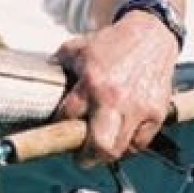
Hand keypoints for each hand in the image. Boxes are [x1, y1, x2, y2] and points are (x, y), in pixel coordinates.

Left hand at [53, 14, 179, 165]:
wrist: (150, 35)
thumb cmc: (113, 43)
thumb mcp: (78, 48)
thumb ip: (58, 64)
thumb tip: (37, 78)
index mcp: (91, 81)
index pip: (68, 117)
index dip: (59, 127)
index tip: (58, 130)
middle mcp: (114, 98)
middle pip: (99, 145)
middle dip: (86, 157)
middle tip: (80, 156)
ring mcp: (138, 108)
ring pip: (120, 149)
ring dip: (106, 154)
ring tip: (100, 149)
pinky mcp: (156, 113)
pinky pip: (140, 144)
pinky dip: (129, 146)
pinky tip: (120, 139)